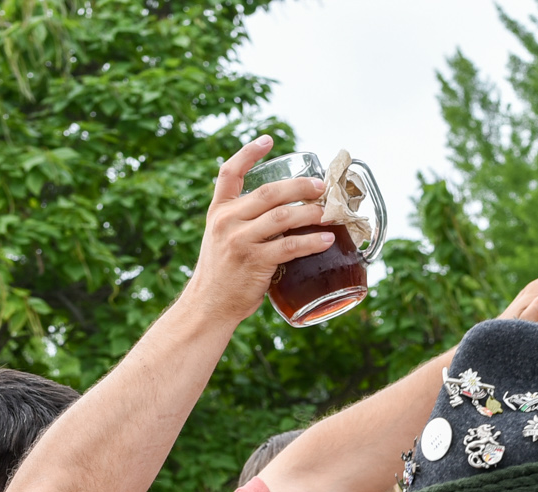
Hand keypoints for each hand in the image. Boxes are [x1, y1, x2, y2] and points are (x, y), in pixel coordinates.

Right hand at [181, 136, 335, 326]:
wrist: (208, 306)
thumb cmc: (223, 274)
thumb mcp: (223, 239)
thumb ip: (245, 223)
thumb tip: (285, 215)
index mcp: (218, 211)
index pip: (229, 172)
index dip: (249, 153)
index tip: (269, 139)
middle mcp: (227, 221)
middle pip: (268, 191)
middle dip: (299, 186)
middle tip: (321, 186)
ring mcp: (239, 240)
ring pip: (282, 216)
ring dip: (311, 212)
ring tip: (329, 212)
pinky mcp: (254, 262)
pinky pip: (289, 247)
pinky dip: (311, 242)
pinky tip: (326, 239)